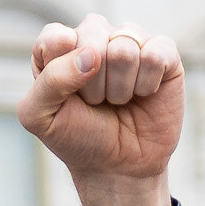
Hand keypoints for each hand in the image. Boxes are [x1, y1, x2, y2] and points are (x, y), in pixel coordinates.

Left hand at [18, 17, 185, 205]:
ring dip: (119, 88)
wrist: (118, 168)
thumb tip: (92, 55)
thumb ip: (50, 81)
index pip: (55, 37)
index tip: (66, 97)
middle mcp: (94, 39)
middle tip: (96, 103)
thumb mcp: (41, 118)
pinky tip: (143, 95)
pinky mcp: (163, 54)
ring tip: (118, 102)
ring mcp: (130, 43)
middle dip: (92, 84)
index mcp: (59, 49)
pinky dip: (147, 84)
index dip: (62, 69)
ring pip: (124, 47)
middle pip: (92, 37)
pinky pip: (156, 53)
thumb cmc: (77, 139)